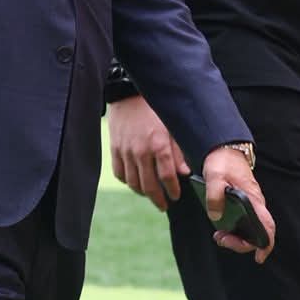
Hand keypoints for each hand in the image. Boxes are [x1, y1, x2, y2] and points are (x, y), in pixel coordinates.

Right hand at [108, 96, 189, 210]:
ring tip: (151, 195)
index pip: (167, 177)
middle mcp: (141, 151)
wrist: (128, 94)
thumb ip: (178, 152)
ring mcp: (125, 152)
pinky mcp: (115, 150)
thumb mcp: (172, 127)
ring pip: (133, 183)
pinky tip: (136, 182)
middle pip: (149, 185)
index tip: (176, 196)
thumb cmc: (154, 109)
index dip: (173, 190)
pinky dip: (128, 182)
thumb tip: (185, 173)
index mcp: (158, 144)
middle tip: (164, 205)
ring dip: (143, 193)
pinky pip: (120, 174)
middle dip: (158, 199)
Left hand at [200, 148, 274, 261]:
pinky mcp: (243, 204)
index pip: (268, 226)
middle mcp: (255, 205)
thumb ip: (214, 196)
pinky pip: (242, 223)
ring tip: (218, 236)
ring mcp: (250, 205)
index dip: (266, 244)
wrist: (224, 149)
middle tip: (221, 239)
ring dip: (235, 238)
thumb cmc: (223, 162)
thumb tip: (215, 216)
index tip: (258, 257)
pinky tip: (219, 228)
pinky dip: (233, 230)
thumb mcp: (214, 177)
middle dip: (240, 243)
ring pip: (248, 229)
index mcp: (254, 200)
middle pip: (257, 233)